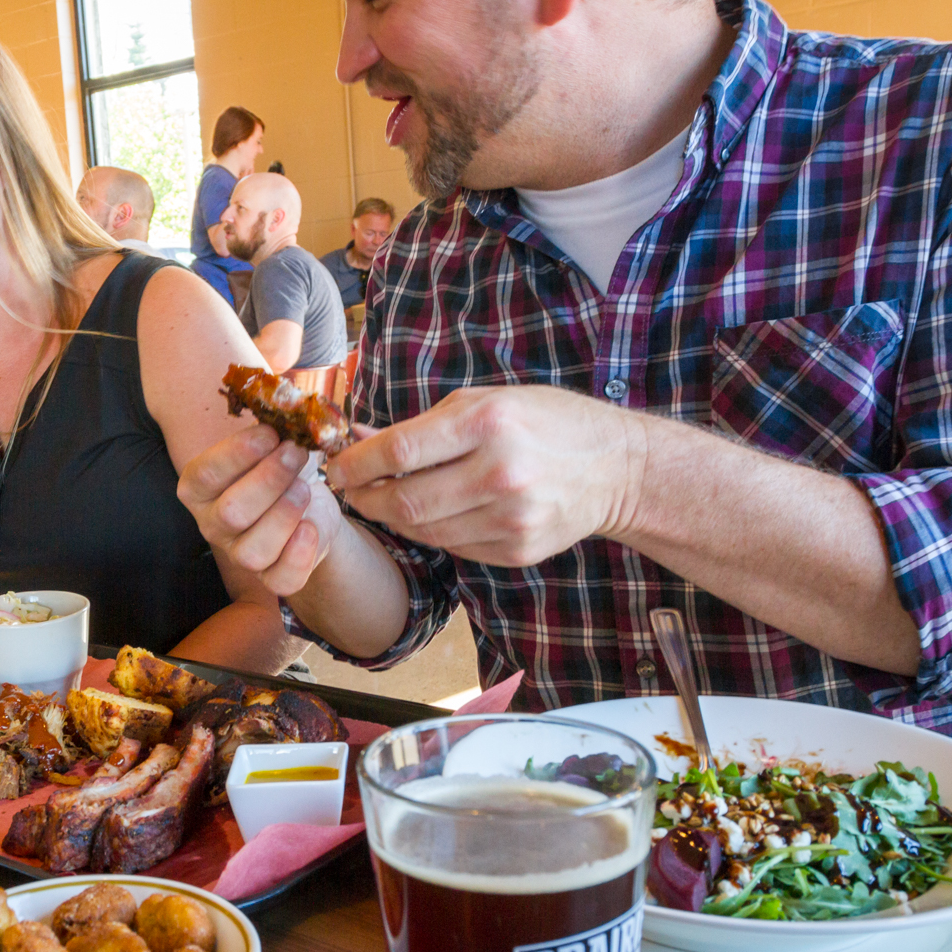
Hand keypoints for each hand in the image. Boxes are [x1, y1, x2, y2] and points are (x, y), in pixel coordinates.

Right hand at [177, 424, 343, 596]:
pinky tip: (310, 527)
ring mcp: (239, 555)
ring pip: (252, 551)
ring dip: (284, 515)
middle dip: (269, 480)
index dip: (237, 453)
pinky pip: (279, 580)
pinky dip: (298, 555)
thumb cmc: (281, 469)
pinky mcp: (270, 578)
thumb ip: (271, 429)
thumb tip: (286, 404)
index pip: (205, 474)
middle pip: (231, 513)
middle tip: (296, 453)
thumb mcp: (272, 443)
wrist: (309, 506)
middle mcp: (212, 524)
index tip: (271, 433)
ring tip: (305, 489)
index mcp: (200, 488)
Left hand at [328, 385, 644, 566]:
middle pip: (404, 500)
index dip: (356, 463)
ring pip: (424, 530)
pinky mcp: (517, 549)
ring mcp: (510, 517)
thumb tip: (358, 437)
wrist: (615, 467)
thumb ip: (421, 425)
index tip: (336, 466)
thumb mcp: (484, 402)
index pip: (400, 451)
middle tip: (350, 490)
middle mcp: (499, 473)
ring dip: (392, 517)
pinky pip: (453, 547)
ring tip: (383, 499)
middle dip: (365, 498)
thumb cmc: (545, 422)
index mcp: (488, 423)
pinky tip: (429, 513)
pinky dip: (431, 532)